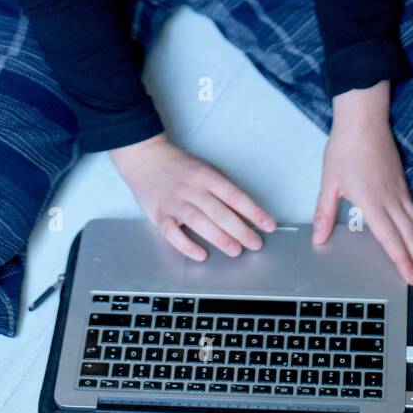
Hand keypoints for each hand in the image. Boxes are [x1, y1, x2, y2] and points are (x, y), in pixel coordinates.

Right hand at [109, 133, 276, 261]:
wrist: (145, 158)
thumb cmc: (178, 165)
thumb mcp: (205, 168)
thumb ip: (221, 187)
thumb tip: (244, 212)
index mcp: (206, 176)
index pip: (235, 196)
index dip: (253, 212)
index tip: (268, 225)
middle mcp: (191, 189)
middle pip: (219, 212)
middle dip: (240, 230)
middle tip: (255, 244)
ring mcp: (174, 202)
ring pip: (199, 222)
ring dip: (219, 238)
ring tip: (236, 250)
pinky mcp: (159, 214)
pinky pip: (173, 233)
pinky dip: (187, 245)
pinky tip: (201, 254)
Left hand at [313, 84, 412, 293]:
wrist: (363, 119)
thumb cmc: (346, 147)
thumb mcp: (329, 181)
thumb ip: (325, 212)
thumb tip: (318, 237)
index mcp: (372, 201)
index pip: (390, 239)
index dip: (401, 262)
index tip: (410, 280)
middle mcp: (391, 199)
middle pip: (412, 238)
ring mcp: (400, 192)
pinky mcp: (402, 185)